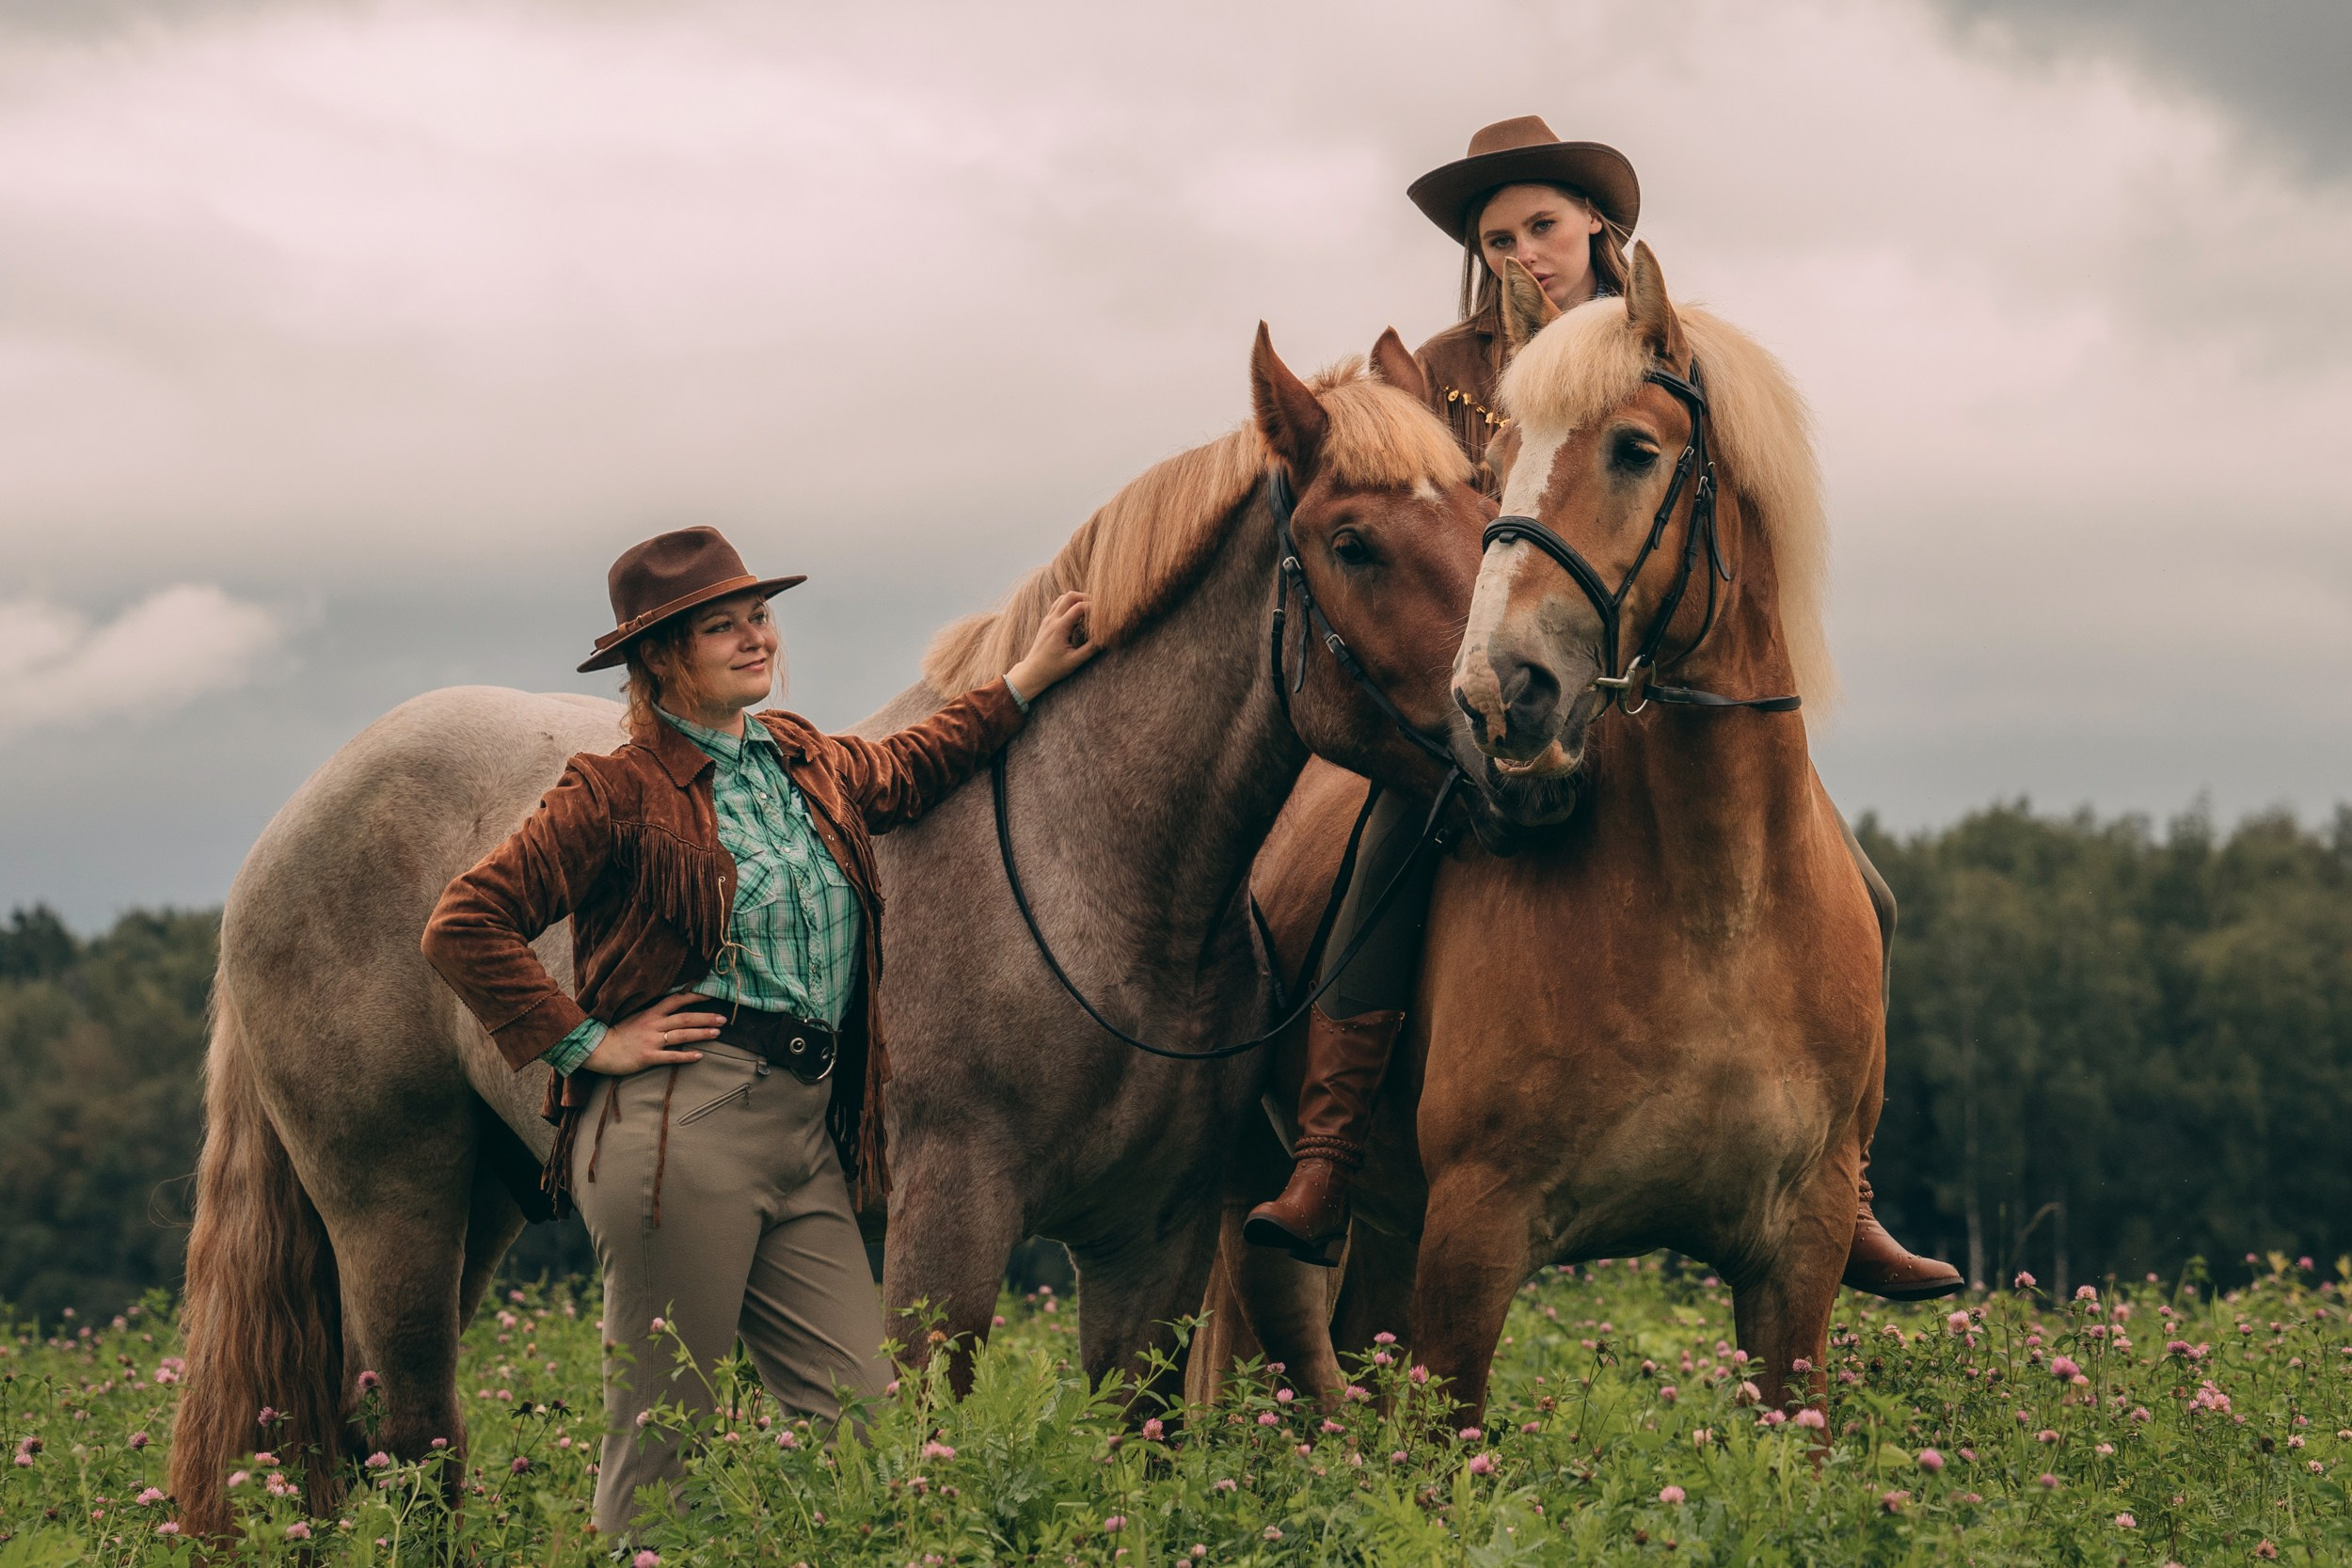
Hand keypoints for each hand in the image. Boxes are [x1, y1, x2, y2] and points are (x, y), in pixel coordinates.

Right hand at [582, 992, 723, 1075]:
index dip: (694, 995)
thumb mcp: (635, 1017)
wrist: (597, 1049)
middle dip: (706, 1017)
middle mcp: (652, 1024)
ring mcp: (650, 1041)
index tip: (712, 993)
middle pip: (684, 1018)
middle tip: (724, 1018)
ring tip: (717, 1033)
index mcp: (650, 1013)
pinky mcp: (647, 1057)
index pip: (676, 1000)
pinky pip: (670, 1056)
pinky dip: (686, 1056)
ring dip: (701, 1033)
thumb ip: (653, 1014)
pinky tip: (699, 1056)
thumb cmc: (617, 1034)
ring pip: (681, 1035)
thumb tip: (673, 1010)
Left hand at [1006, 591, 1097, 699]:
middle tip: (1097, 607)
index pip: (1079, 607)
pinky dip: (1069, 605)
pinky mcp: (1046, 622)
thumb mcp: (1075, 661)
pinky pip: (1057, 605)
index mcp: (1060, 628)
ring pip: (1063, 598)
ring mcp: (1047, 620)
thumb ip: (1091, 648)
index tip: (1103, 613)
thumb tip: (1105, 637)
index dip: (1093, 607)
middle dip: (1085, 598)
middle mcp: (1052, 620)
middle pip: (1070, 596)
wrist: (1033, 672)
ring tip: (1088, 611)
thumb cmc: (1053, 668)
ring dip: (1076, 600)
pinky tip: (1077, 617)